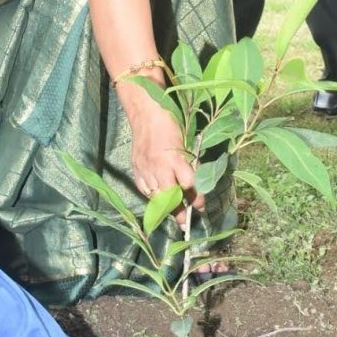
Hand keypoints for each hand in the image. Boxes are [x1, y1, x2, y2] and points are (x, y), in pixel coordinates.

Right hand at [128, 96, 199, 219]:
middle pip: (170, 197)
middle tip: (185, 223)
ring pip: (155, 196)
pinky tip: (157, 199)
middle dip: (178, 212)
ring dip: (165, 208)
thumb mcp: (185, 143)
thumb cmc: (169, 124)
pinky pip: (144, 189)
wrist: (145, 114)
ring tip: (172, 215)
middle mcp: (159, 167)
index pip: (188, 185)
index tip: (200, 207)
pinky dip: (151, 196)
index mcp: (174, 159)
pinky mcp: (136, 168)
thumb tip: (194, 183)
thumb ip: (189, 163)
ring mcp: (145, 169)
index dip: (196, 198)